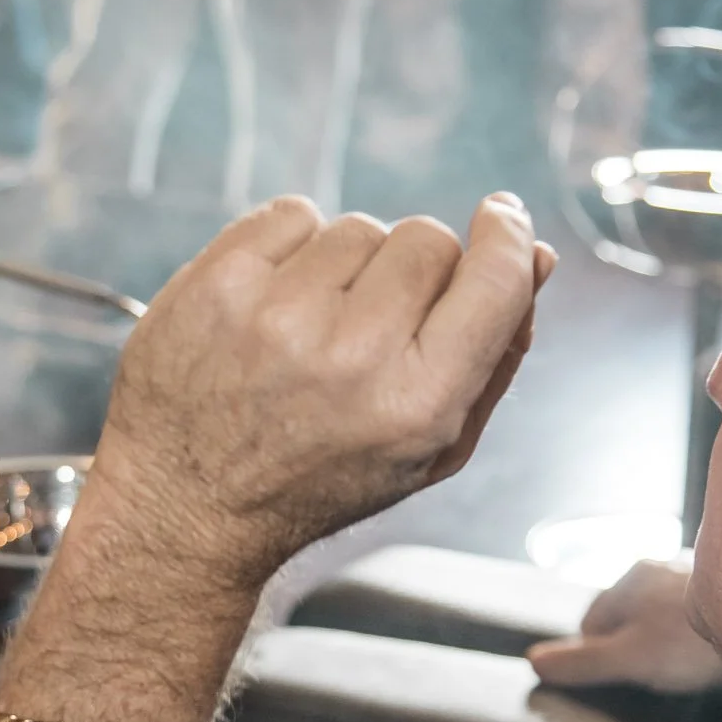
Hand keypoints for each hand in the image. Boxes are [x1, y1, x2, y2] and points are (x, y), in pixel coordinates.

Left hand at [93, 192, 553, 577]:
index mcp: (417, 407)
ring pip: (358, 226)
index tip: (502, 219)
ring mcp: (277, 314)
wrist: (187, 508)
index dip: (508, 237)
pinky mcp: (216, 283)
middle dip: (416, 269)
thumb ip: (496, 357)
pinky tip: (274, 302)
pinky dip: (291, 247)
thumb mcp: (430, 451)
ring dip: (349, 263)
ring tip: (315, 326)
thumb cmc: (320, 479)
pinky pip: (292, 213)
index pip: (494, 279)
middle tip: (377, 321)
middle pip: (428, 240)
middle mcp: (351, 356)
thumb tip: (534, 257)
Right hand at [527, 555, 721, 693]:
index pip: (593, 620)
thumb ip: (582, 662)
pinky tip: (712, 652)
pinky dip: (698, 633)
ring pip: (665, 611)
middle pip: (630, 613)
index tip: (616, 678)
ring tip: (685, 666)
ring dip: (668, 636)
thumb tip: (533, 663)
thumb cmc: (693, 643)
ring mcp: (698, 574)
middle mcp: (663, 567)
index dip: (596, 653)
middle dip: (634, 642)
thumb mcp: (628, 659)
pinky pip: (699, 612)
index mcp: (632, 579)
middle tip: (653, 675)